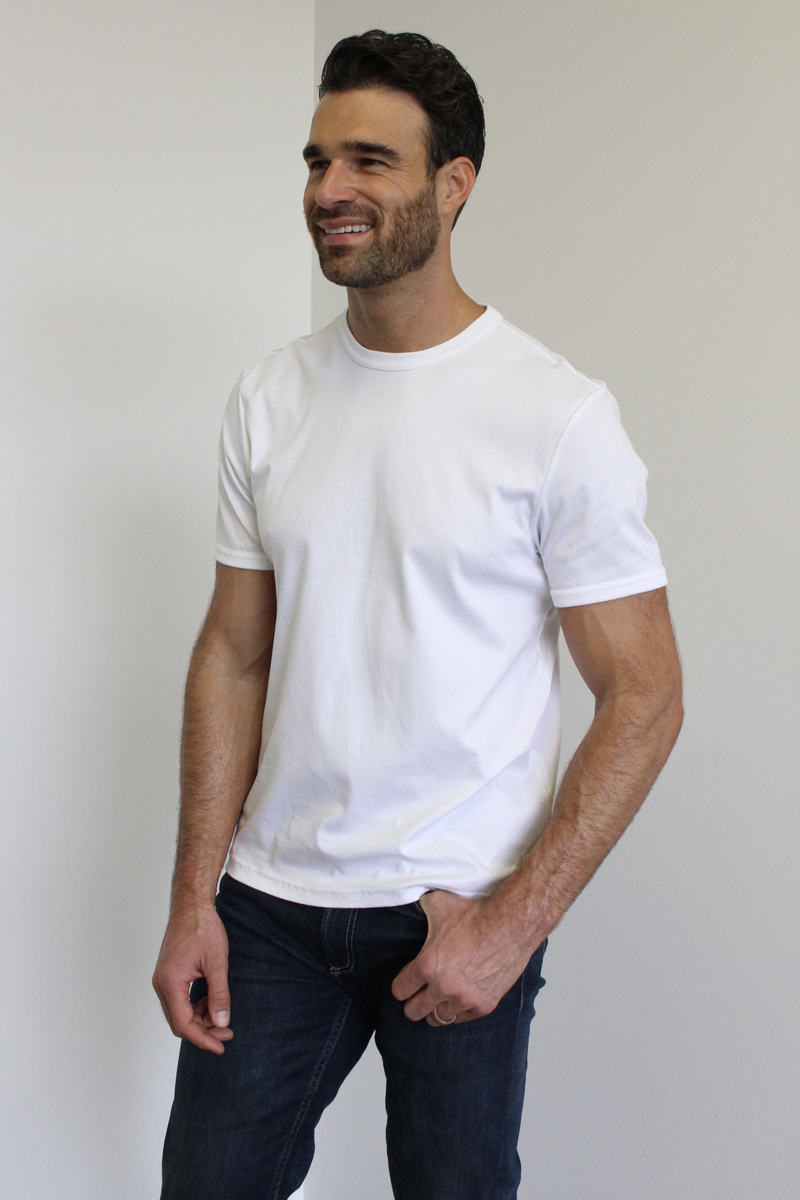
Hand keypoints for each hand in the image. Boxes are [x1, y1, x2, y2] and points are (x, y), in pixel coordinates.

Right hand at [152, 904, 233, 1053]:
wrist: (191, 905)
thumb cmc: (203, 928)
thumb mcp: (217, 963)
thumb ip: (219, 995)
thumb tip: (221, 1022)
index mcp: (170, 983)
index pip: (184, 1024)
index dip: (203, 1039)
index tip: (220, 1046)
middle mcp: (161, 984)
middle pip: (179, 1022)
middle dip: (203, 1031)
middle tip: (226, 1033)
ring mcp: (163, 980)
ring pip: (179, 1013)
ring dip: (200, 1019)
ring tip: (222, 1017)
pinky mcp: (168, 975)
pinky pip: (179, 1000)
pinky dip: (195, 1006)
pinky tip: (211, 1001)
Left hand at [391, 890, 535, 1025]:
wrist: (511, 924)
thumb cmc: (476, 915)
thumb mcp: (438, 904)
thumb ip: (420, 911)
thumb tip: (412, 905)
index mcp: (427, 965)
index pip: (399, 991)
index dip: (400, 987)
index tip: (405, 984)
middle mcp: (443, 987)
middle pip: (414, 1012)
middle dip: (412, 1003)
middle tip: (417, 996)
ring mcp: (465, 999)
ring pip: (438, 1018)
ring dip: (435, 1009)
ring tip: (438, 999)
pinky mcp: (483, 1005)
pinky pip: (461, 1019)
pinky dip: (457, 1011)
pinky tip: (457, 1000)